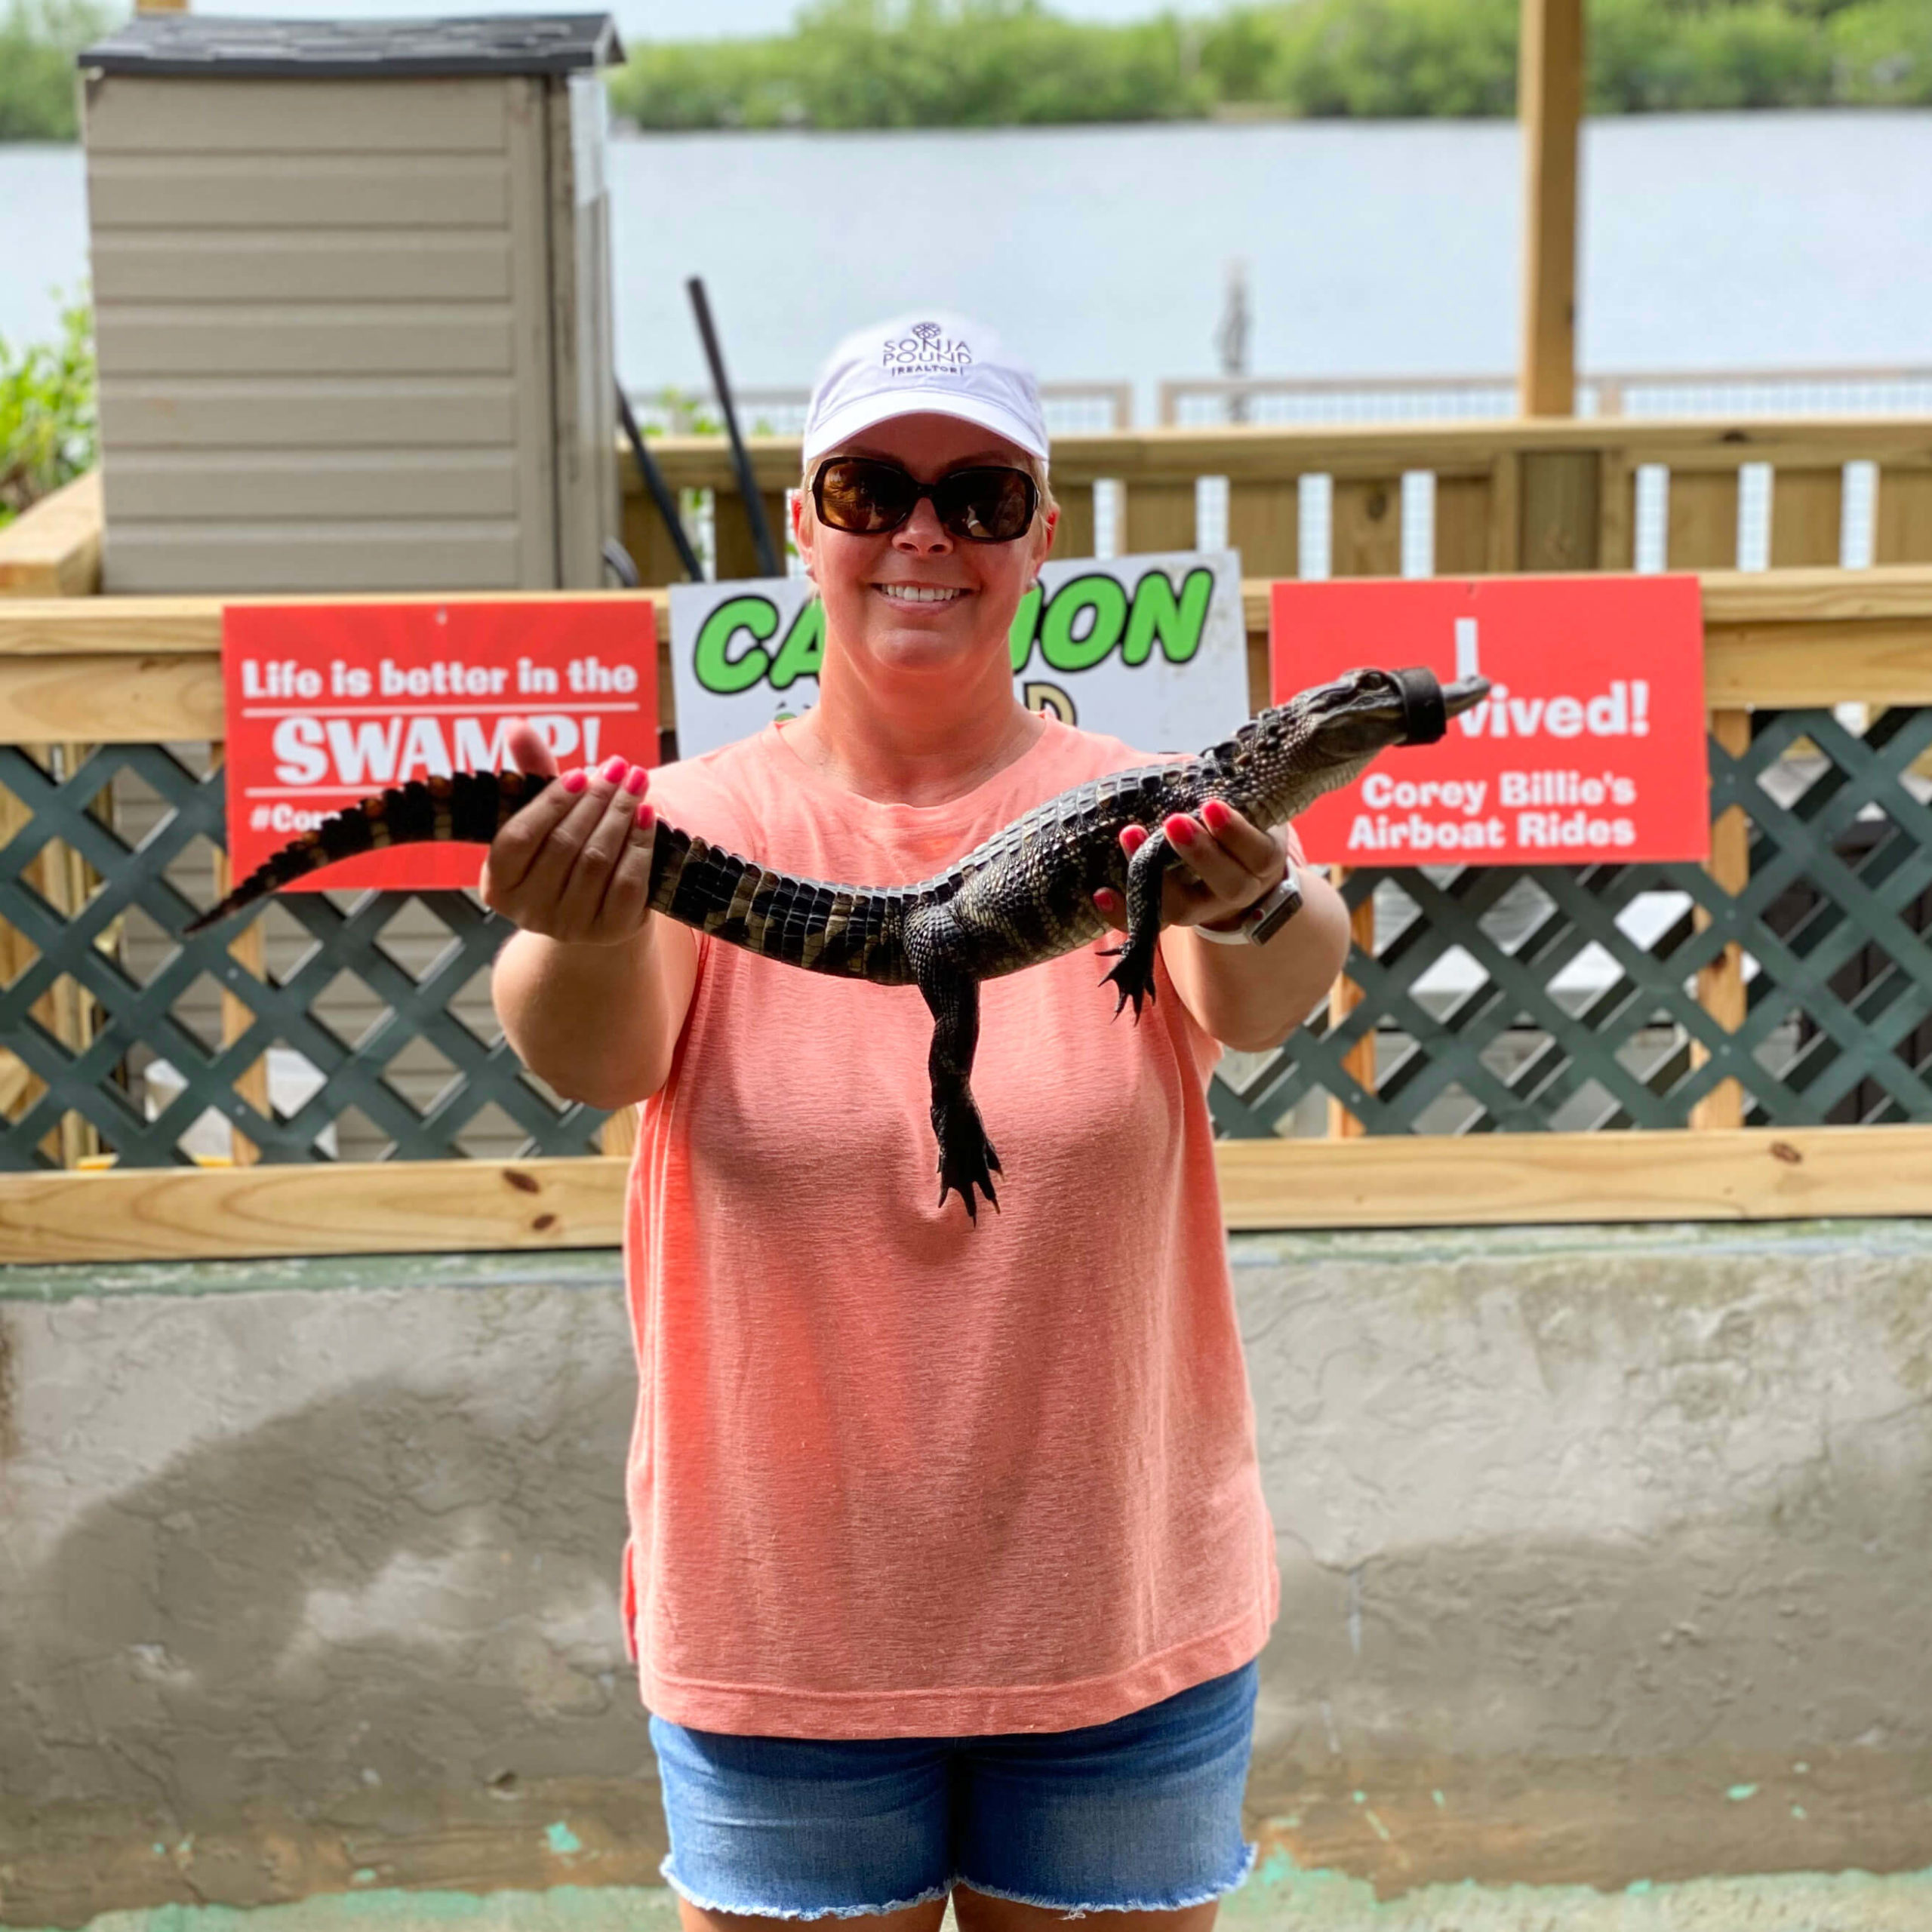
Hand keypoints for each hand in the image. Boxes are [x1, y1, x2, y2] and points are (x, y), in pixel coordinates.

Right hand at [478, 720, 658, 944]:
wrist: (595, 909)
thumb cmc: (560, 853)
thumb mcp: (542, 817)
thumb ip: (532, 775)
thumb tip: (518, 726)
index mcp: (498, 885)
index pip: (519, 837)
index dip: (550, 803)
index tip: (580, 773)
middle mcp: (529, 912)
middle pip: (564, 846)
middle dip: (595, 800)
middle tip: (617, 766)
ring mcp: (570, 926)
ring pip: (597, 860)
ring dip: (620, 814)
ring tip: (636, 780)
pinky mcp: (611, 931)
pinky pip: (629, 882)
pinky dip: (640, 845)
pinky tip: (648, 813)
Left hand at [1092, 798, 1288, 934]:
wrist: (1234, 870)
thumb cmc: (1234, 826)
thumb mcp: (1245, 807)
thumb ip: (1225, 789)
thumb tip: (1186, 764)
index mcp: (1261, 861)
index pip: (1257, 853)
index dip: (1236, 833)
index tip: (1211, 806)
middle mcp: (1238, 892)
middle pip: (1226, 884)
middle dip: (1199, 853)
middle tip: (1173, 822)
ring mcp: (1204, 910)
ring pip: (1184, 909)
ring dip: (1156, 878)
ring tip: (1130, 836)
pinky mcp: (1172, 921)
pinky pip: (1149, 925)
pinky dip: (1123, 913)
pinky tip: (1101, 893)